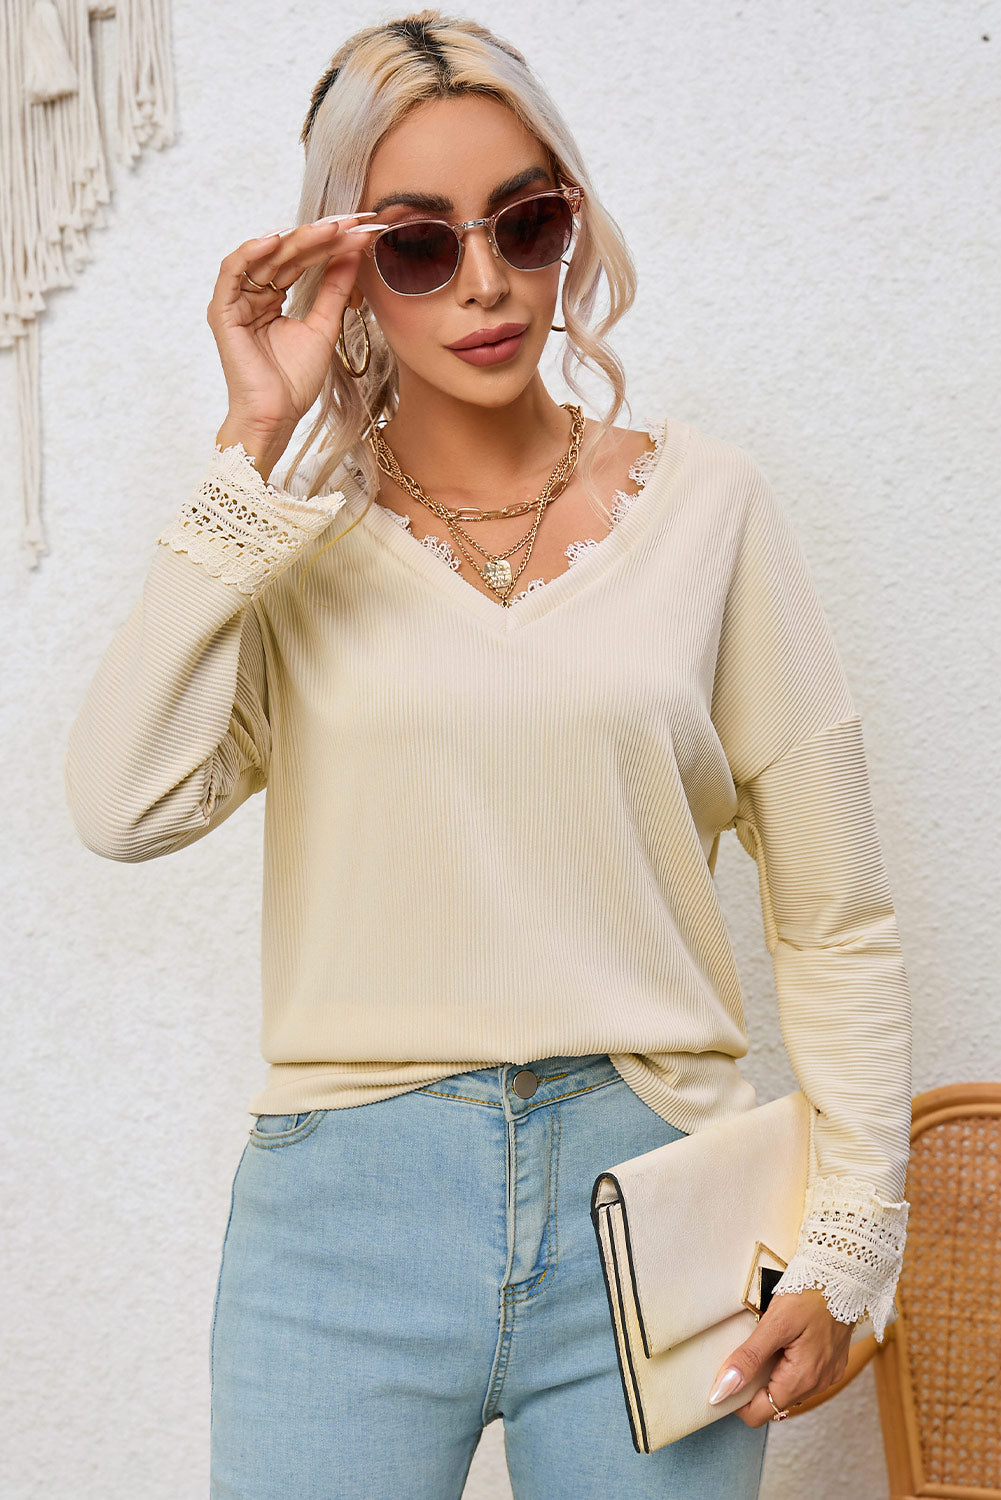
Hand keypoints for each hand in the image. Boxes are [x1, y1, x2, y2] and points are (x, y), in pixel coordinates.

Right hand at [205, 214, 384, 443]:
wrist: (276, 415)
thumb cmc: (294, 381)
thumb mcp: (324, 326)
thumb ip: (334, 289)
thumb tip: (352, 251)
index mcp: (273, 298)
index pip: (301, 261)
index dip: (330, 245)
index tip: (360, 230)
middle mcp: (253, 295)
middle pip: (286, 255)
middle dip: (318, 237)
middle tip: (349, 222)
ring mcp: (236, 301)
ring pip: (264, 257)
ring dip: (296, 240)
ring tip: (327, 229)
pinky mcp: (222, 311)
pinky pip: (232, 272)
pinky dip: (251, 253)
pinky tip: (277, 241)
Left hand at [709, 1288, 855, 1426]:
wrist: (844, 1276)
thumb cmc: (810, 1295)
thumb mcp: (774, 1323)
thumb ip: (749, 1358)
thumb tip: (724, 1388)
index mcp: (803, 1379)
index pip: (760, 1413)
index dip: (737, 1401)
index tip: (723, 1379)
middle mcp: (818, 1384)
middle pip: (772, 1401)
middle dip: (753, 1383)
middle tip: (743, 1351)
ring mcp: (826, 1375)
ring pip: (786, 1387)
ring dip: (769, 1372)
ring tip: (765, 1341)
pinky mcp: (830, 1364)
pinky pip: (800, 1375)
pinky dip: (785, 1364)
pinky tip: (782, 1340)